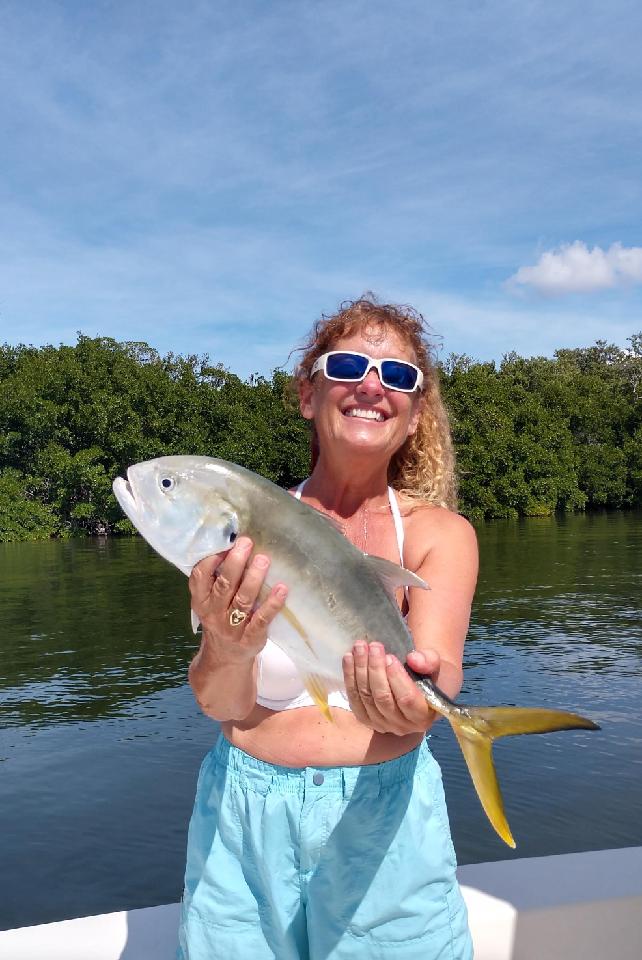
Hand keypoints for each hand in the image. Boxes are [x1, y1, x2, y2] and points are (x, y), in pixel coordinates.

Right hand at [188, 537, 287, 663]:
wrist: (225, 658)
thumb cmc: (220, 618)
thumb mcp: (210, 602)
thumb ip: (216, 579)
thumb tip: (234, 545)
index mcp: (201, 601)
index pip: (200, 578)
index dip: (210, 560)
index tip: (224, 544)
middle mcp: (214, 614)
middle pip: (224, 585)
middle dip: (236, 563)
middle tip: (247, 543)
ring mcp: (232, 627)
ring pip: (243, 600)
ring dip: (254, 579)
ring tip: (264, 560)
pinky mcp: (251, 637)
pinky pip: (262, 619)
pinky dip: (272, 604)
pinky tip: (282, 589)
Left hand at [343, 642, 438, 734]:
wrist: (418, 685)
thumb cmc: (429, 675)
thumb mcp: (436, 665)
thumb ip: (430, 661)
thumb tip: (414, 659)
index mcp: (423, 716)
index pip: (407, 699)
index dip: (396, 678)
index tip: (389, 656)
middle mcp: (402, 726)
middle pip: (382, 698)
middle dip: (375, 669)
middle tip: (373, 646)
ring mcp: (382, 724)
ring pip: (366, 697)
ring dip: (360, 670)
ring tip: (360, 647)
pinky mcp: (365, 719)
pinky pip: (354, 699)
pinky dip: (349, 677)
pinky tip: (348, 657)